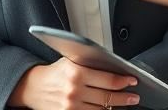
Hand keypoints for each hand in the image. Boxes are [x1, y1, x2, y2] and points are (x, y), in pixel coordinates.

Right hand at [9, 58, 138, 108]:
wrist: (33, 87)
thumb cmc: (54, 72)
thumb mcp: (70, 61)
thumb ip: (89, 63)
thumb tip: (113, 67)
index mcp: (76, 72)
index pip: (107, 79)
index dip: (123, 81)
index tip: (132, 80)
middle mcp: (74, 90)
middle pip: (107, 96)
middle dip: (124, 97)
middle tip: (134, 97)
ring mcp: (71, 106)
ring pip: (101, 109)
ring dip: (115, 107)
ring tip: (124, 103)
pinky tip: (108, 109)